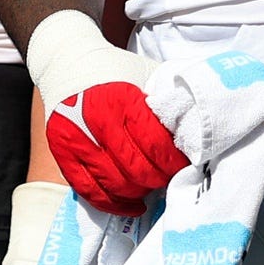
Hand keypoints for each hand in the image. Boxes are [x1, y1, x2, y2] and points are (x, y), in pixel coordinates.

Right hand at [27, 11, 182, 216]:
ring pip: (115, 183)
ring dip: (139, 192)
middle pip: (138, 170)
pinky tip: (130, 204)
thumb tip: (201, 120)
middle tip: (169, 177)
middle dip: (159, 179)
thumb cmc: (115, 69)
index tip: (184, 164)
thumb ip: (170, 96)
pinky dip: (112, 204)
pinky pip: (88, 189)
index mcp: (124, 99)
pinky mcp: (62, 151)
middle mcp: (97, 120)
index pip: (157, 146)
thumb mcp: (146, 72)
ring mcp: (76, 138)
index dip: (175, 162)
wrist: (66, 60)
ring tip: (150, 185)